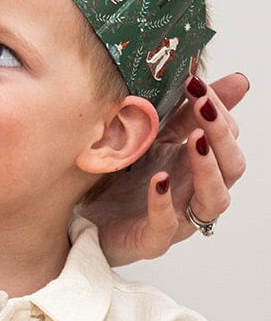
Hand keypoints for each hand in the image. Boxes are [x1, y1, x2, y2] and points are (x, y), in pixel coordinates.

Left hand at [85, 72, 247, 265]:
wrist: (81, 218)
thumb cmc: (124, 178)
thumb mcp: (155, 138)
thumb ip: (188, 112)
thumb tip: (238, 79)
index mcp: (199, 165)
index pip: (227, 138)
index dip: (218, 111)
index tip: (196, 83)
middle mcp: (195, 192)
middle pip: (231, 168)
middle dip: (221, 136)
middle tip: (204, 107)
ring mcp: (177, 219)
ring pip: (214, 200)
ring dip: (208, 169)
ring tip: (195, 140)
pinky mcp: (149, 241)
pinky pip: (166, 228)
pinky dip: (164, 204)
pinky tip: (158, 181)